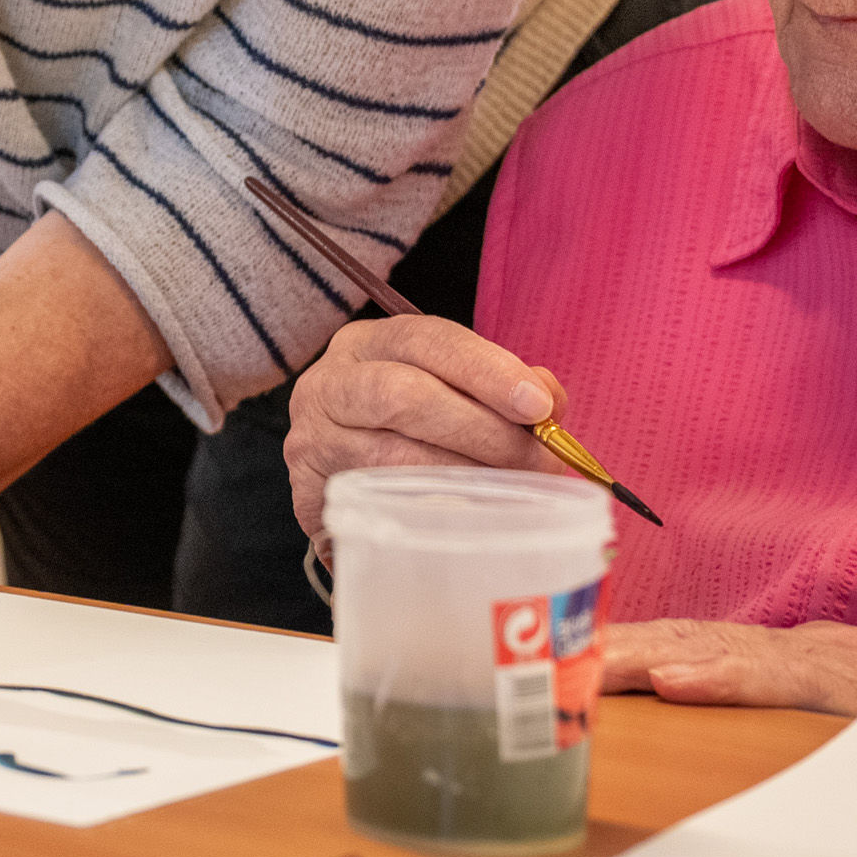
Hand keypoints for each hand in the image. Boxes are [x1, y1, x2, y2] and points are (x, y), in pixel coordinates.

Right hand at [283, 314, 578, 541]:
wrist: (338, 478)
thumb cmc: (408, 428)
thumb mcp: (449, 391)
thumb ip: (502, 388)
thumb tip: (550, 397)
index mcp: (366, 344)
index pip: (425, 338)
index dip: (485, 369)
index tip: (538, 406)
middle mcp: (328, 384)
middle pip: (403, 396)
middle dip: (483, 429)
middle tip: (540, 460)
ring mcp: (312, 441)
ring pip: (391, 457)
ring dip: (466, 476)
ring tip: (516, 492)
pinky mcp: (306, 496)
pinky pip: (377, 506)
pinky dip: (433, 513)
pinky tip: (471, 518)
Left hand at [600, 618, 856, 731]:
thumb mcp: (846, 728)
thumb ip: (786, 714)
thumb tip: (699, 720)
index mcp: (807, 657)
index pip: (706, 642)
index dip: (640, 643)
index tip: (575, 650)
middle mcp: (817, 648)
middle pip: (703, 637)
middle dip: (628, 643)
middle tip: (558, 652)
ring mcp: (840, 663)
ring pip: (731, 651)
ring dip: (657, 656)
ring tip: (597, 664)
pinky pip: (784, 681)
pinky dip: (727, 678)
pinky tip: (677, 682)